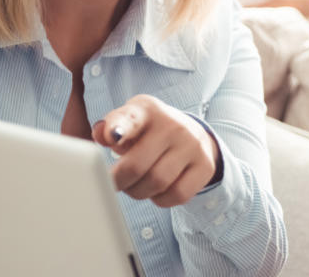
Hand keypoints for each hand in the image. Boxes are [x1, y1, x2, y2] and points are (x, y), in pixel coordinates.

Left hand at [92, 95, 220, 207]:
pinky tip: (157, 190)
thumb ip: (110, 128)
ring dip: (139, 192)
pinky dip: (161, 199)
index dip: (119, 127)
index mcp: (147, 110)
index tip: (112, 136)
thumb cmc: (149, 132)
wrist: (191, 134)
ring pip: (157, 183)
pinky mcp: (206, 165)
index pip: (130, 118)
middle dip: (120, 182)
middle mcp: (173, 124)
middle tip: (116, 184)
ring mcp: (193, 145)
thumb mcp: (129, 123)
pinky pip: (177, 195)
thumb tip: (102, 133)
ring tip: (136, 186)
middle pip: (137, 166)